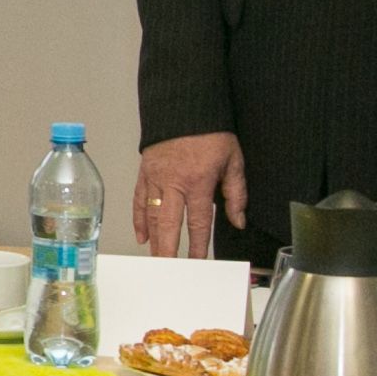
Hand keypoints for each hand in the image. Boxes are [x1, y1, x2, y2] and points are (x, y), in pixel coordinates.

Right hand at [132, 134, 247, 257]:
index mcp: (198, 181)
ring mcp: (155, 178)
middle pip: (168, 224)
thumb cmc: (211, 132)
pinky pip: (138, 199)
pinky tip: (142, 235)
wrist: (185, 106)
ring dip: (153, 239)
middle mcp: (173, 183)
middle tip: (166, 269)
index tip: (197, 262)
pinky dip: (139, 219)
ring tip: (156, 258)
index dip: (198, 245)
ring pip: (151, 214)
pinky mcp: (144, 172)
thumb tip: (238, 220)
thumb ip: (236, 193)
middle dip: (167, 249)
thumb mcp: (233, 160)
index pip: (198, 222)